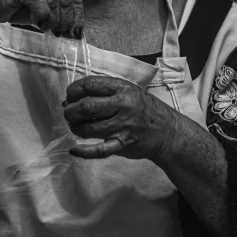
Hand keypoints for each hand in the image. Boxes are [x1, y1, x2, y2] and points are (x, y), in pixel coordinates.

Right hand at [0, 0, 83, 36]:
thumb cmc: (14, 7)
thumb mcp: (42, 11)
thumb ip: (58, 15)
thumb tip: (76, 32)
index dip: (78, 18)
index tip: (75, 34)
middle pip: (67, 1)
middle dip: (65, 22)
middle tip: (57, 33)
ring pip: (55, 2)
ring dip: (52, 21)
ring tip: (43, 27)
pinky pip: (39, 1)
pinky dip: (40, 15)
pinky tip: (34, 20)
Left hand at [63, 76, 177, 160]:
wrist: (167, 131)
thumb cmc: (143, 109)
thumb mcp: (129, 91)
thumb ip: (105, 92)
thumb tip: (72, 99)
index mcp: (122, 88)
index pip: (90, 84)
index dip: (74, 90)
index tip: (70, 95)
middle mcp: (123, 105)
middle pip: (87, 106)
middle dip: (71, 110)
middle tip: (68, 112)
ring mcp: (123, 126)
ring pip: (89, 128)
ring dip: (75, 127)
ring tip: (74, 126)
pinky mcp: (122, 144)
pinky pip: (99, 150)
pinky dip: (83, 151)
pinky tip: (74, 149)